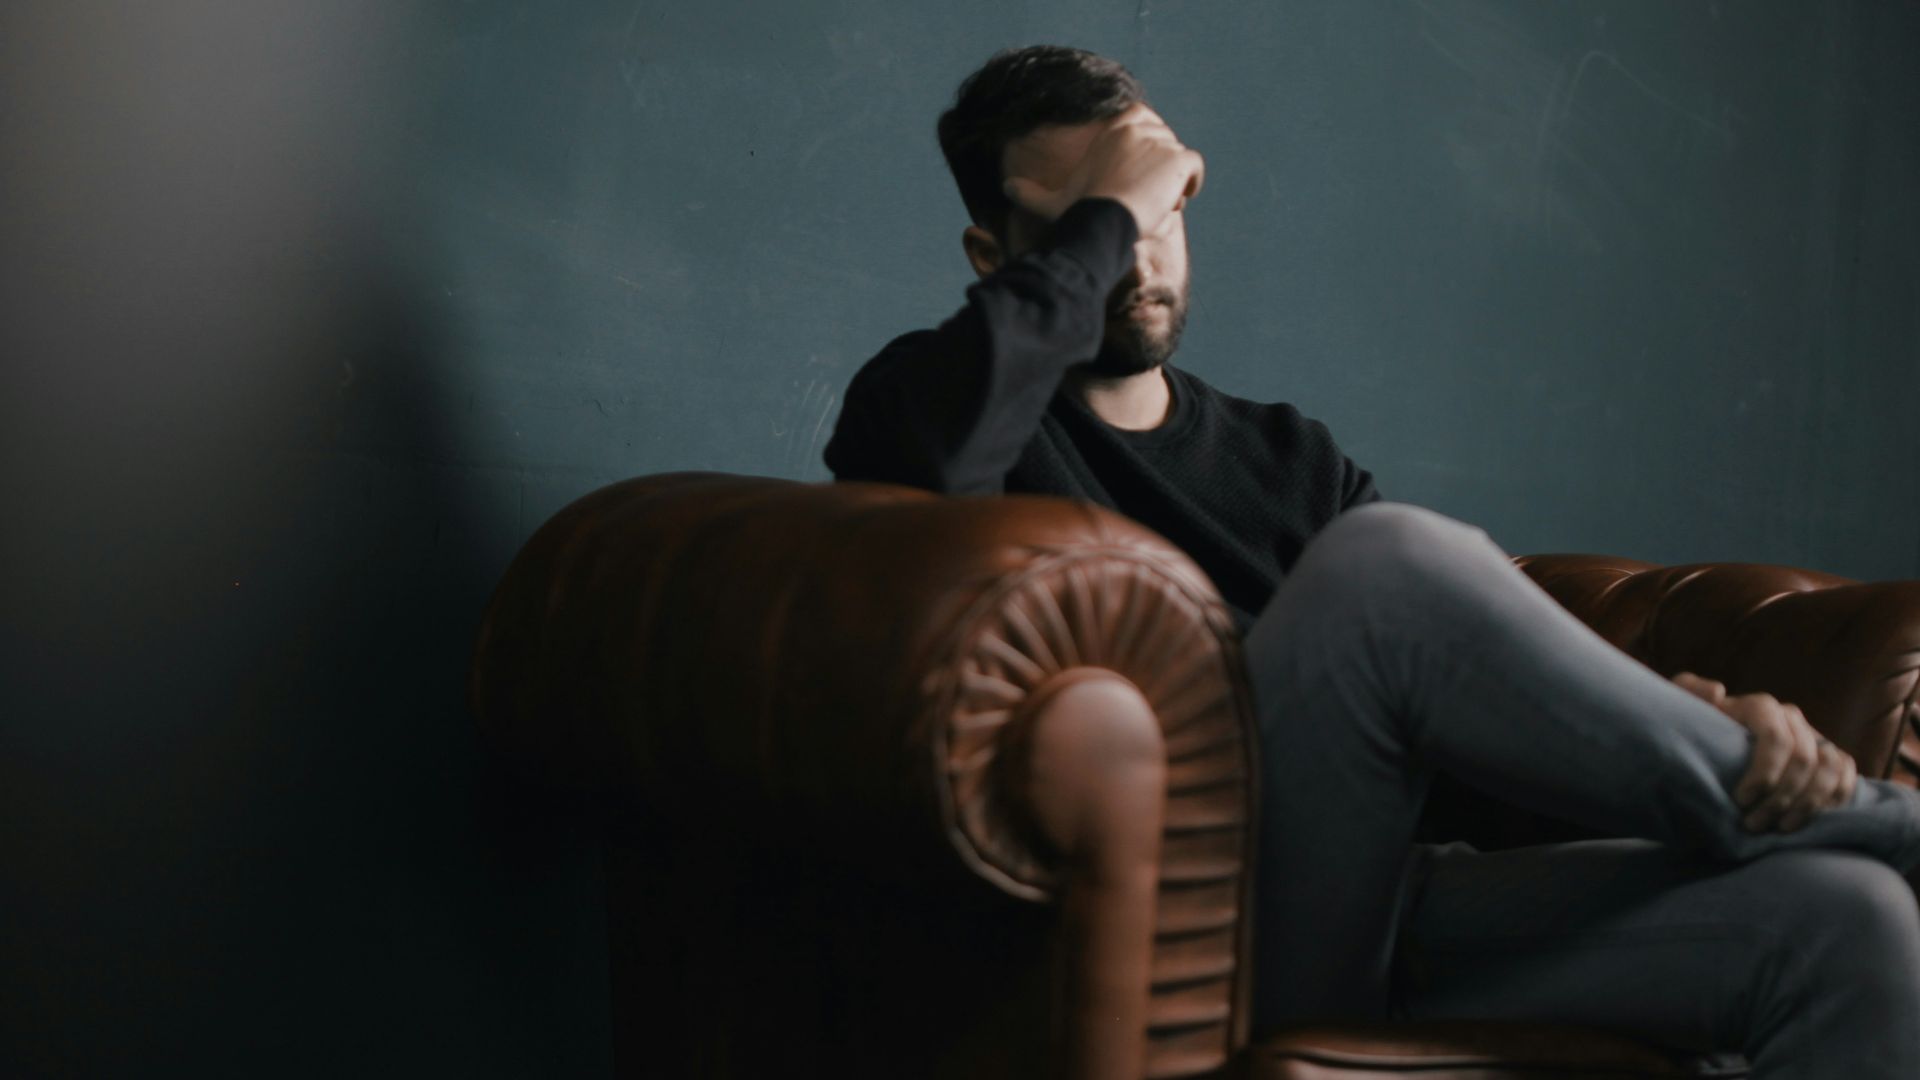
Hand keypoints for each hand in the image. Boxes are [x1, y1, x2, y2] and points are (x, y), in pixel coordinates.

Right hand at [1001, 104, 1204, 236]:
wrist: (1103, 220)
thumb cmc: (1078, 211)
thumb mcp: (1051, 201)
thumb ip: (1030, 192)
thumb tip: (1005, 187)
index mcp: (1114, 128)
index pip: (1143, 124)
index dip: (1143, 150)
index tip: (1136, 176)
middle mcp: (1138, 127)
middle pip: (1163, 143)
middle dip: (1158, 168)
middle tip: (1144, 197)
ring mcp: (1160, 140)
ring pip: (1177, 159)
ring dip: (1172, 182)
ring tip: (1155, 206)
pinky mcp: (1179, 158)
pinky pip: (1195, 168)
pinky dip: (1190, 184)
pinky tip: (1174, 201)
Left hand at [1671, 672, 1856, 832]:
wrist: (1712, 746)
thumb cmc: (1695, 730)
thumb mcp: (1682, 708)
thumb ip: (1689, 692)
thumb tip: (1717, 692)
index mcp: (1760, 707)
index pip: (1776, 737)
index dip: (1764, 772)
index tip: (1741, 800)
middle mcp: (1792, 719)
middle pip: (1803, 759)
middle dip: (1781, 797)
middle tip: (1754, 824)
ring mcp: (1813, 737)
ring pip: (1829, 768)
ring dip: (1809, 803)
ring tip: (1780, 828)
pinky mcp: (1828, 756)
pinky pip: (1846, 774)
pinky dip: (1835, 798)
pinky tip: (1809, 819)